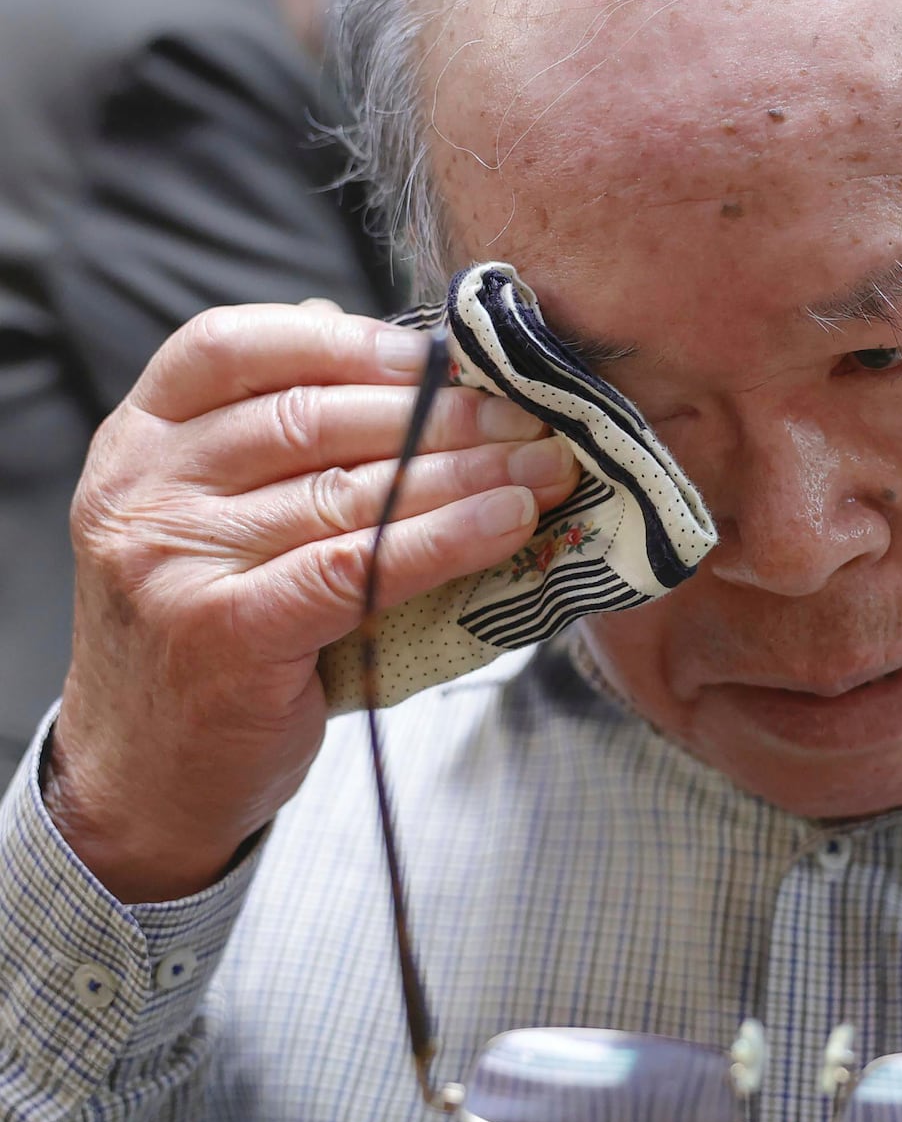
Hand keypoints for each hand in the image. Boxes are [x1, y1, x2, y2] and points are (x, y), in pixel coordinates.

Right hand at [49, 301, 577, 902]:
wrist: (145, 778)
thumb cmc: (206, 635)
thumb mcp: (208, 518)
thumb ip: (272, 439)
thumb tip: (387, 352)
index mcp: (137, 440)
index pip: (236, 346)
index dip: (350, 343)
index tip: (443, 356)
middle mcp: (144, 491)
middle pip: (312, 417)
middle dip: (439, 411)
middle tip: (530, 413)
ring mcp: (178, 562)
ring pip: (350, 491)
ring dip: (468, 471)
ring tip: (545, 464)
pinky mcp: (227, 634)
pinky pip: (361, 565)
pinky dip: (449, 537)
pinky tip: (511, 520)